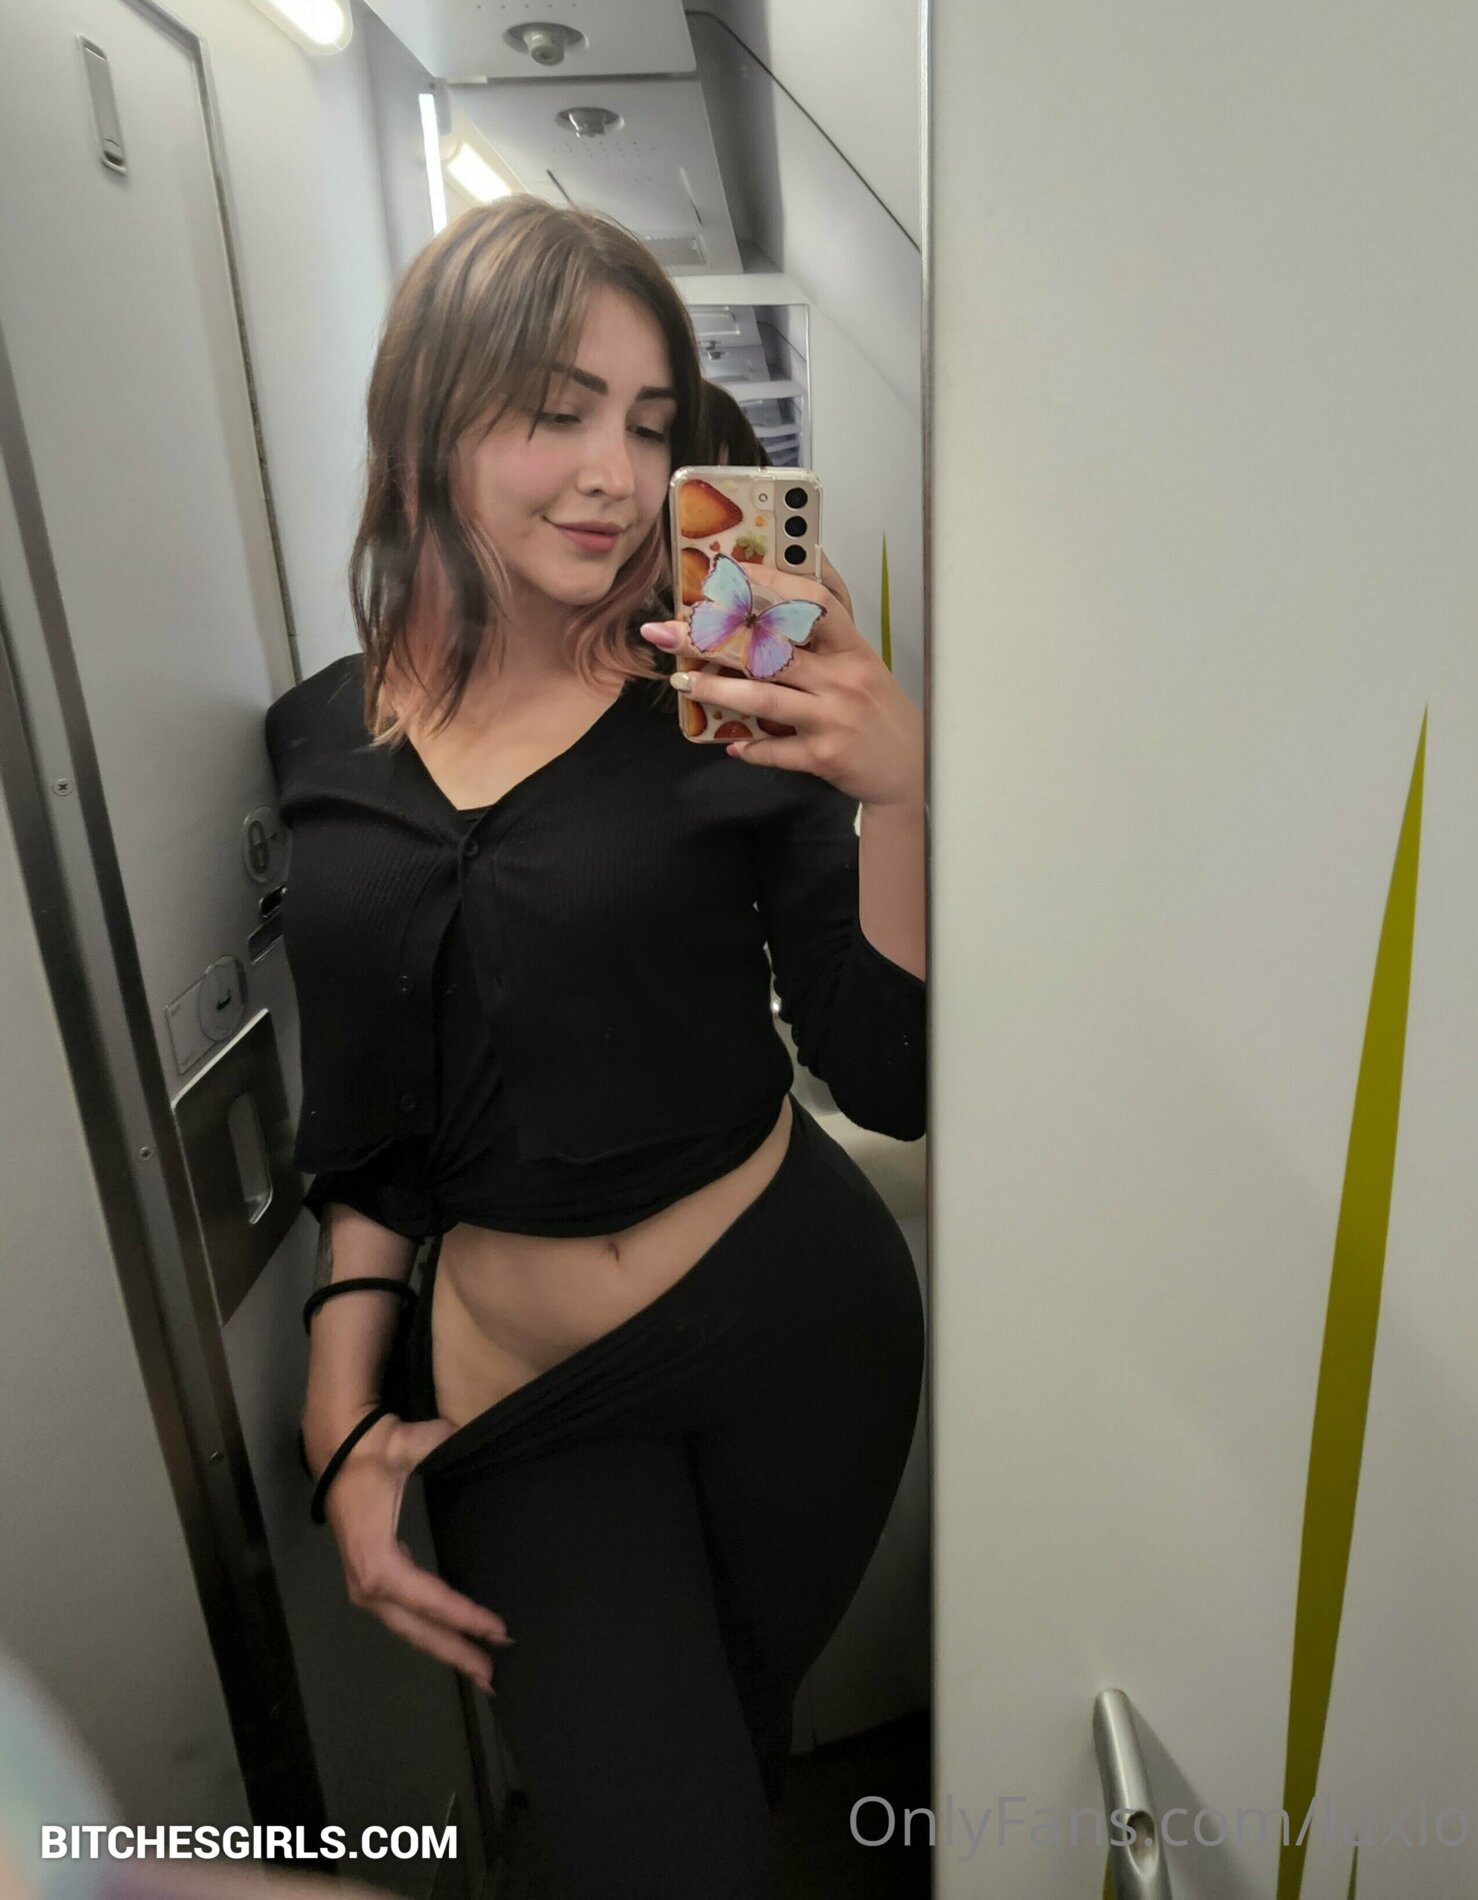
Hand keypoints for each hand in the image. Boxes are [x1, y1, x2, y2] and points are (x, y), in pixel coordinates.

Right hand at [312, 1410, 512, 1691]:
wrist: (336, 1448)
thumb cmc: (372, 1452)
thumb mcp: (406, 1445)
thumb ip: (438, 1441)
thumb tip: (466, 1436)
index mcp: (378, 1562)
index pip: (430, 1600)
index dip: (465, 1618)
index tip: (499, 1631)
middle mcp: (369, 1585)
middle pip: (420, 1630)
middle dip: (458, 1654)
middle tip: (495, 1678)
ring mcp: (366, 1587)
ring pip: (411, 1629)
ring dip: (445, 1648)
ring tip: (482, 1669)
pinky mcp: (370, 1581)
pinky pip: (405, 1616)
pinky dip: (431, 1631)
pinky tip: (454, 1638)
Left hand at [639, 560, 922, 810]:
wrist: (912, 766)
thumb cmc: (877, 708)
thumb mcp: (861, 662)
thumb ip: (823, 636)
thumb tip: (776, 597)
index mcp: (851, 647)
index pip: (809, 603)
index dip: (765, 584)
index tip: (723, 573)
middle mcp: (841, 678)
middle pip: (769, 648)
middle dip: (712, 637)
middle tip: (666, 630)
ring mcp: (832, 718)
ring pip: (764, 696)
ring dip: (716, 689)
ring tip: (680, 681)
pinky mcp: (824, 756)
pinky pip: (776, 751)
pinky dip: (751, 748)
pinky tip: (731, 744)